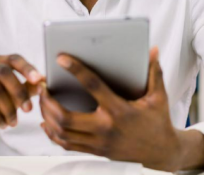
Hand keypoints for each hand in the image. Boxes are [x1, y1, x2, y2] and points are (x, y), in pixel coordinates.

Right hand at [0, 54, 43, 141]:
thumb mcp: (14, 96)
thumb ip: (27, 87)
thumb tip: (43, 83)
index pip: (13, 59)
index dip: (27, 68)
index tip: (39, 80)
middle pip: (3, 72)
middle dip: (19, 91)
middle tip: (28, 109)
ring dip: (8, 108)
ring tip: (14, 122)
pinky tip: (3, 125)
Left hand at [39, 47, 186, 171]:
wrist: (162, 153)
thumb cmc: (158, 121)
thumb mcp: (158, 96)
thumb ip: (153, 72)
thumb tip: (153, 50)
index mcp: (119, 110)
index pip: (93, 86)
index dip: (75, 69)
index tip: (60, 58)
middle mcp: (106, 128)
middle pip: (65, 117)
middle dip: (48, 101)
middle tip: (42, 86)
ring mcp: (99, 142)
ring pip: (62, 133)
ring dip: (46, 116)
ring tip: (42, 100)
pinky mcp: (96, 151)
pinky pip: (66, 144)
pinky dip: (52, 133)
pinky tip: (47, 121)